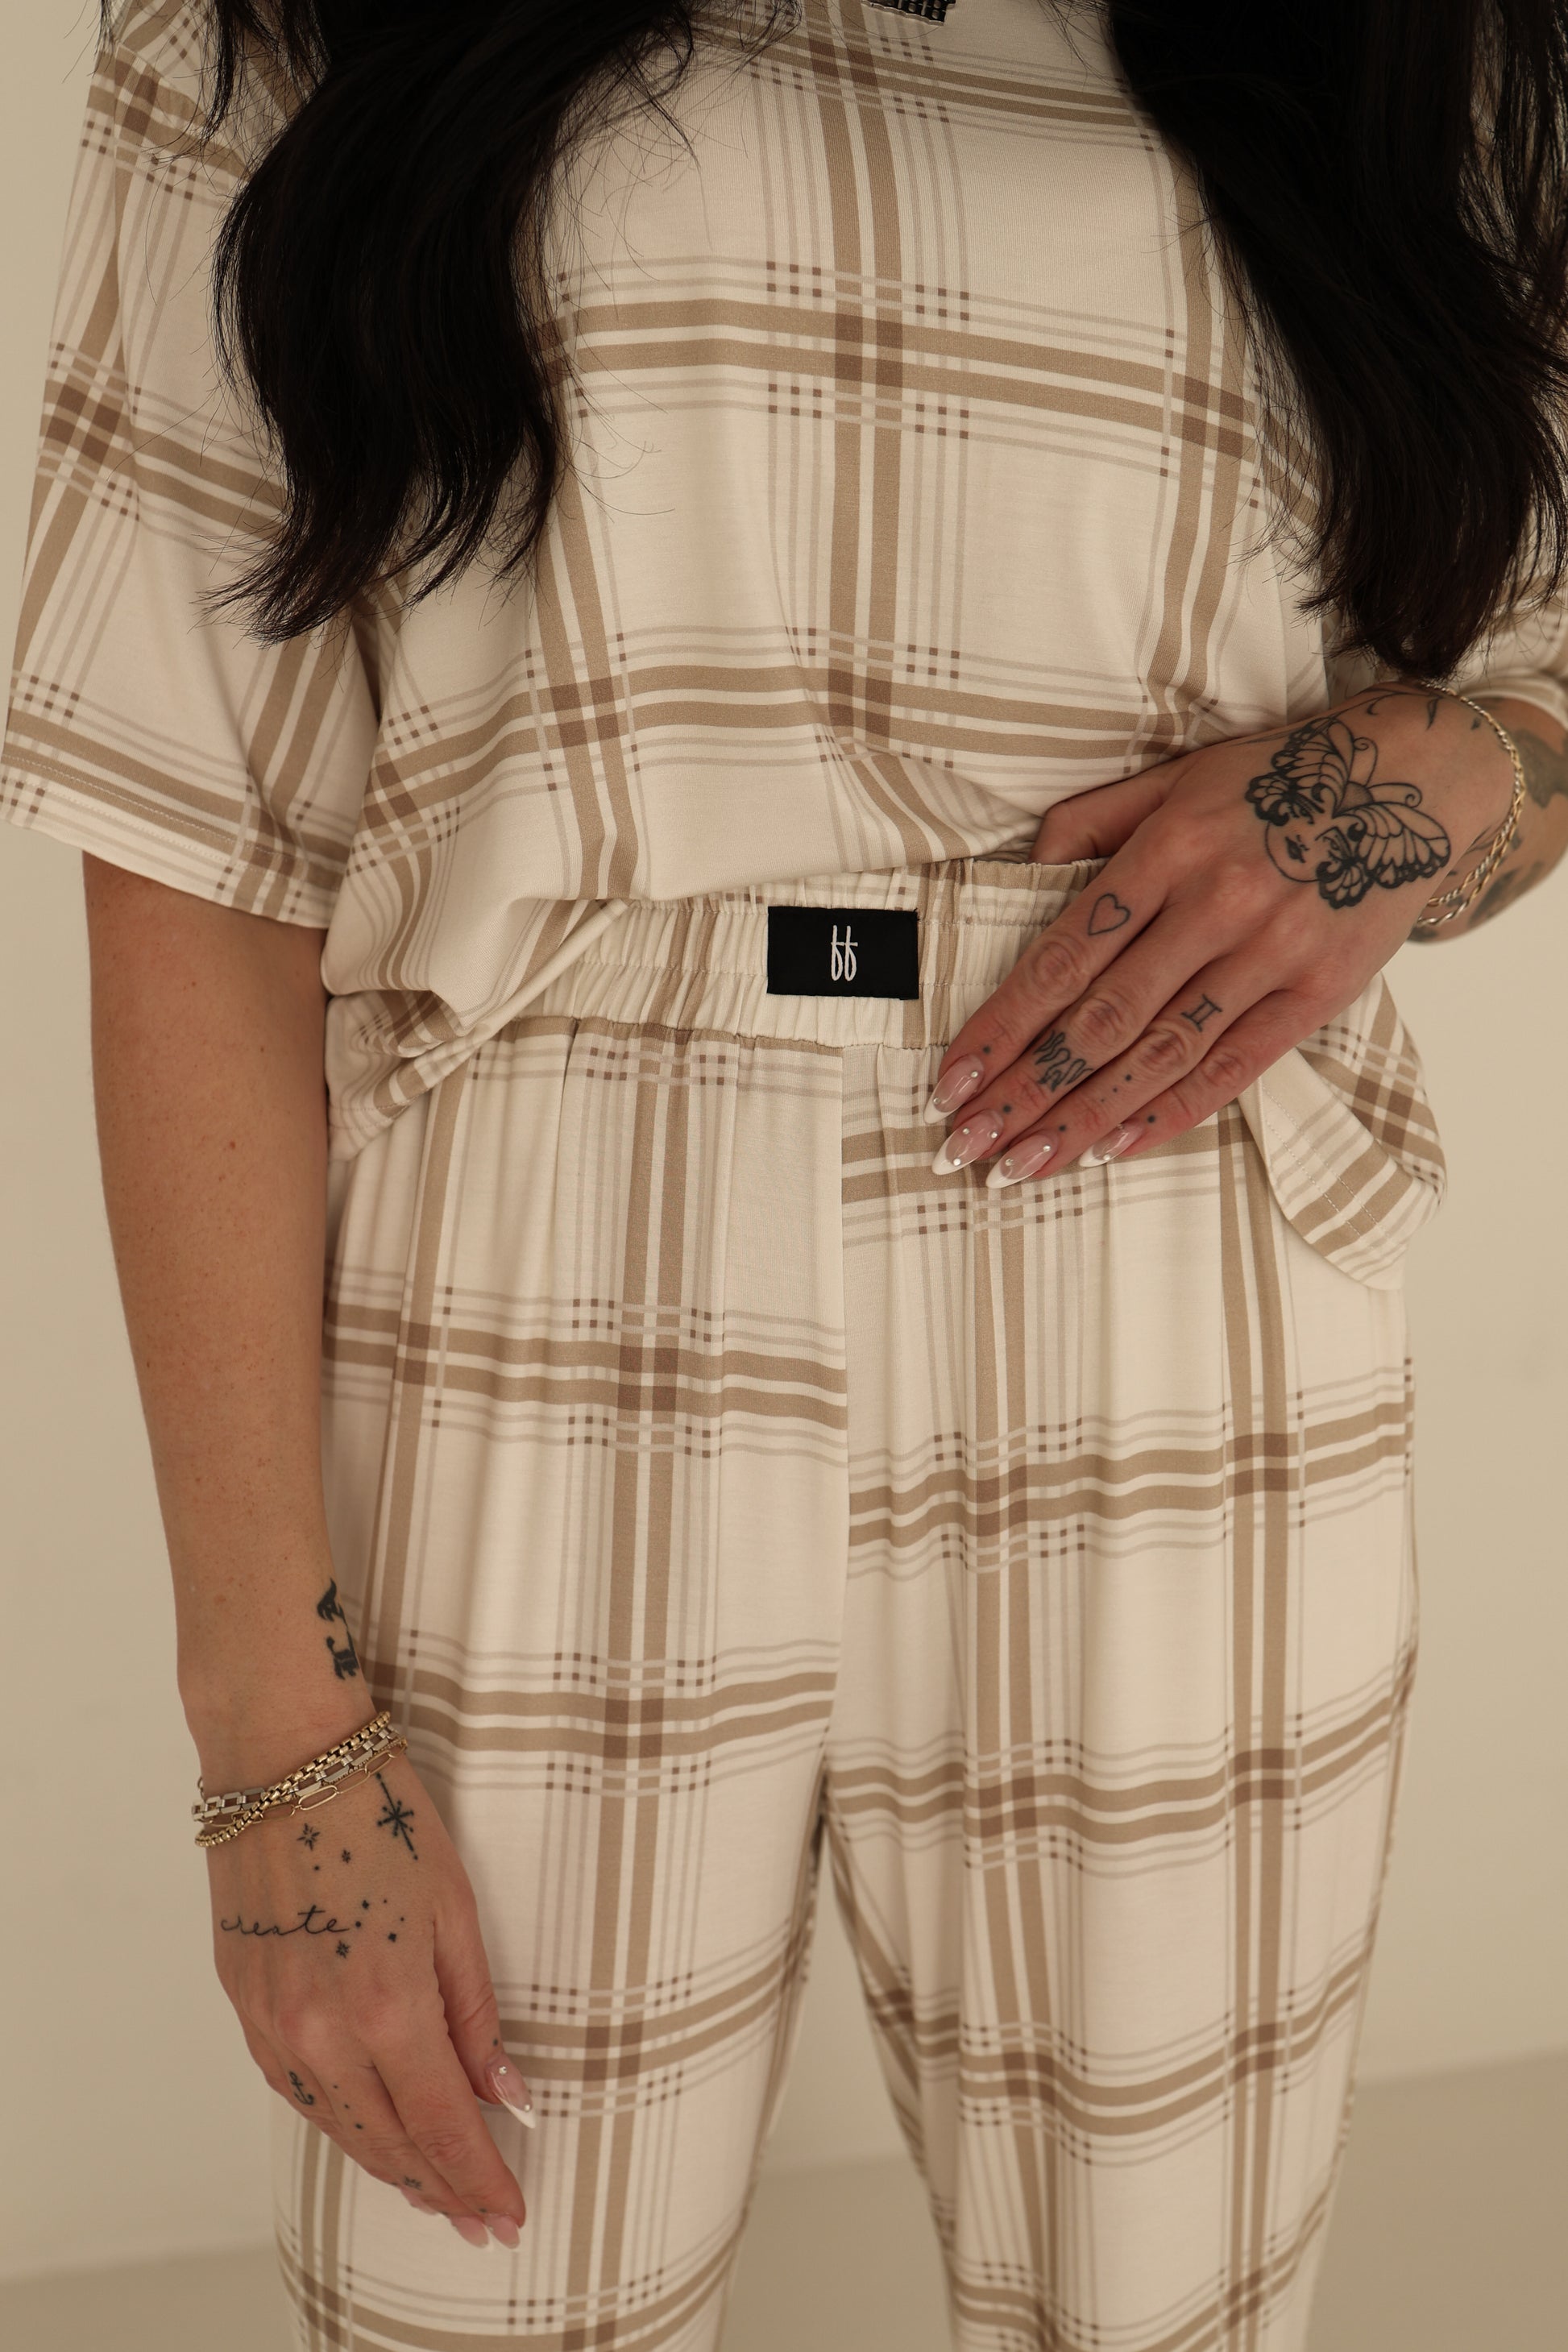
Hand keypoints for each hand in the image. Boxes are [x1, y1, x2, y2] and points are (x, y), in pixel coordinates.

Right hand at [205, 1749, 533, 2249]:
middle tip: (481, 2220)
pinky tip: (369, 2132)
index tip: (511, 2217)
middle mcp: (320, 2032)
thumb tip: (506, 2093)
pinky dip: (340, 2121)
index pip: (443, 2125)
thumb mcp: (454, 1906)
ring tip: (434, 2191)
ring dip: (389, 2166)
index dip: (479, 2180)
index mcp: (385, 2006)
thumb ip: (475, 2013)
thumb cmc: (382, 1814)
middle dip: (440, 2190)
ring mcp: (272, 2023)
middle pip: (388, 2143)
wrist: (282, 1758)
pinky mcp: (244, 2003)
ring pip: (338, 2127)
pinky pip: (296, 2091)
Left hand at [924, 685, 1514, 1182]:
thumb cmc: (1274, 779)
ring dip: (1085, 1118)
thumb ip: (1092, 823)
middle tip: (969, 1143)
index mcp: (1168, 849)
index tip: (952, 1079)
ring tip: (1024, 1166)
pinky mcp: (1318, 993)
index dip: (1002, 1025)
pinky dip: (1171, 1113)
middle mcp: (1216, 905)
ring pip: (1161, 1055)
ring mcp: (1271, 954)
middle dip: (1026, 1090)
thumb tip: (1020, 874)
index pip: (1064, 955)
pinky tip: (1114, 1148)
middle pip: (1102, 1018)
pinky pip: (1234, 1068)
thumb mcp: (1176, 776)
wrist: (1409, 780)